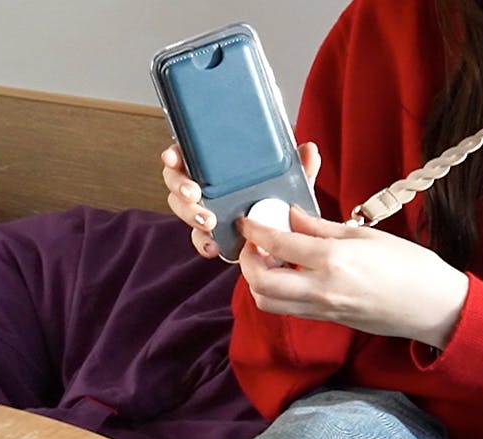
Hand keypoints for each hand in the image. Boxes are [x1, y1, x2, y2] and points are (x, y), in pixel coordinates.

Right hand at [162, 142, 321, 258]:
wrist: (284, 238)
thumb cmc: (278, 201)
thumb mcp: (289, 182)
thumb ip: (298, 168)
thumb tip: (310, 149)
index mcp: (217, 166)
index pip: (187, 154)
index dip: (174, 155)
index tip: (173, 156)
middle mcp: (205, 187)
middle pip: (177, 183)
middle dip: (180, 188)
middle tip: (193, 194)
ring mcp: (204, 211)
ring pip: (183, 210)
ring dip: (190, 214)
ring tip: (208, 221)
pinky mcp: (210, 234)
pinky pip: (198, 238)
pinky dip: (203, 242)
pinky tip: (212, 245)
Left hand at [238, 208, 468, 348]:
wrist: (434, 307)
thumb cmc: (410, 266)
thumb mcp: (365, 235)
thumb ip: (322, 227)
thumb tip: (292, 216)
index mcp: (333, 259)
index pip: (277, 243)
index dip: (255, 230)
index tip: (247, 221)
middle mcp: (321, 288)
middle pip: (260, 281)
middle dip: (247, 260)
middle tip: (254, 242)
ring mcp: (323, 309)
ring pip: (268, 301)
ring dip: (258, 280)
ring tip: (270, 259)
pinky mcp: (328, 320)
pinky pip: (288, 309)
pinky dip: (277, 291)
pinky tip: (290, 273)